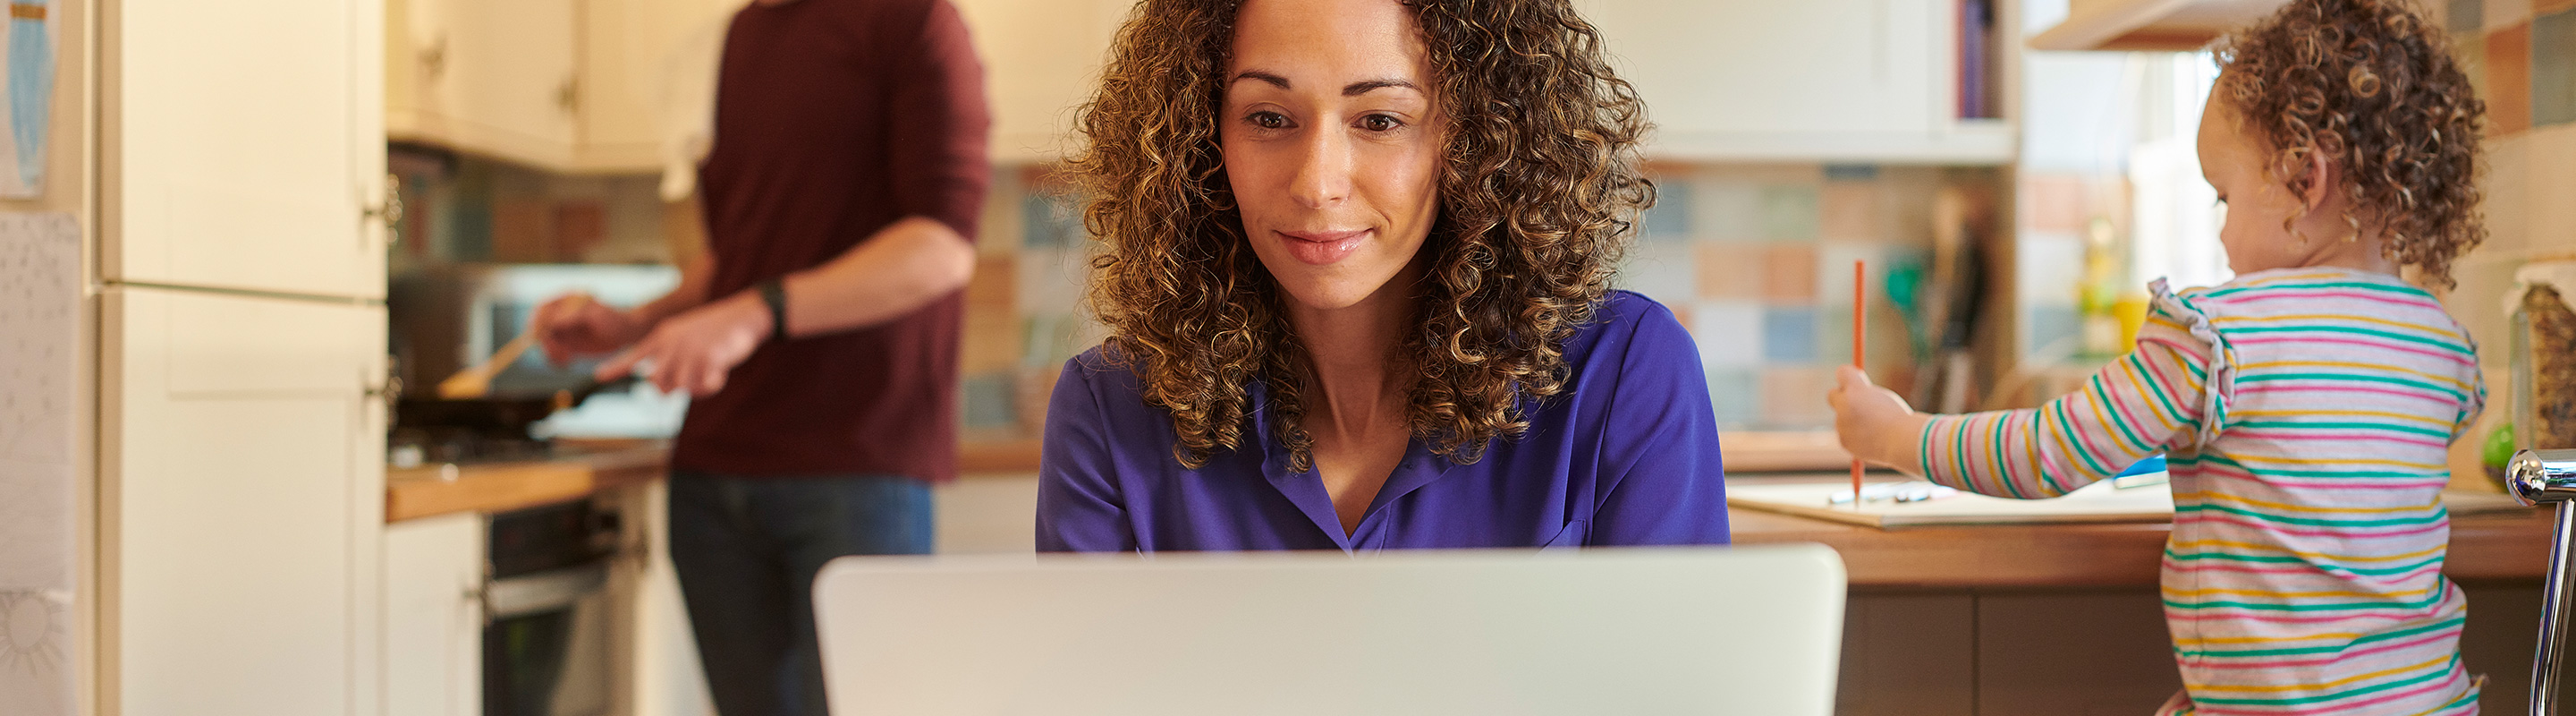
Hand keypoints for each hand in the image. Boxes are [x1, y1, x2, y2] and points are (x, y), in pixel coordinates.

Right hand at [533, 293, 646, 365]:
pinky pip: (552, 352)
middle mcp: (559, 313)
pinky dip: (554, 359)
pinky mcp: (565, 344)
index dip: (538, 323)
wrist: (626, 333)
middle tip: (558, 353)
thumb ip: (573, 315)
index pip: (542, 310)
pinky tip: (566, 363)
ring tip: (565, 360)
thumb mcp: (595, 314)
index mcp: (564, 300)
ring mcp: (561, 329)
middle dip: (544, 341)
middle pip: (538, 327)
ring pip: (544, 342)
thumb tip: (552, 322)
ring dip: (549, 352)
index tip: (543, 336)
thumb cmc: (614, 319)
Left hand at [594, 291, 771, 395]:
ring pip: (678, 389)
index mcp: (663, 336)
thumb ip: (668, 354)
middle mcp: (672, 344)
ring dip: (693, 390)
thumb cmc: (714, 328)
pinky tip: (719, 375)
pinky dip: (710, 388)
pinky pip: (703, 388)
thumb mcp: (684, 333)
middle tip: (688, 382)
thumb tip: (659, 384)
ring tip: (707, 377)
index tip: (599, 375)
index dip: (616, 367)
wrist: (744, 315)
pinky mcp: (710, 360)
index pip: (634, 355)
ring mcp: (690, 352)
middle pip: (656, 383)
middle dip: (668, 390)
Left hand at [1828, 365, 1925, 472]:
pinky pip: (1847, 435)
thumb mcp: (1884, 398)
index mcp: (1856, 389)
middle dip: (1841, 397)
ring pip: (1843, 419)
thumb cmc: (1898, 418)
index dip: (1848, 376)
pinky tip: (1873, 441)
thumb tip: (1855, 389)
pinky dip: (1857, 437)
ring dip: (1854, 421)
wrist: (1902, 441)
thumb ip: (1866, 393)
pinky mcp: (1843, 441)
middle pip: (1832, 394)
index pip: (1843, 373)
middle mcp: (1844, 404)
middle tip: (1855, 402)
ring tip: (1876, 428)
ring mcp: (1841, 424)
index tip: (1853, 380)